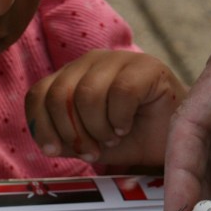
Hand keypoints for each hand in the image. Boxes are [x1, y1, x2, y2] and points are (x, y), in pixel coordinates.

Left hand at [26, 49, 185, 166]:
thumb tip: (48, 145)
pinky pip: (120, 92)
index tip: (55, 151)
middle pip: (59, 96)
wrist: (172, 145)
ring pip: (87, 94)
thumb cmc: (130, 142)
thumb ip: (64, 142)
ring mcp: (119, 60)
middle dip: (73, 133)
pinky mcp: (147, 66)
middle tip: (93, 151)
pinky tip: (127, 127)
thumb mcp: (89, 145)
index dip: (41, 126)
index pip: (38, 94)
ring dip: (98, 128)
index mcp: (71, 77)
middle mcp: (91, 63)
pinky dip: (120, 118)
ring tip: (112, 138)